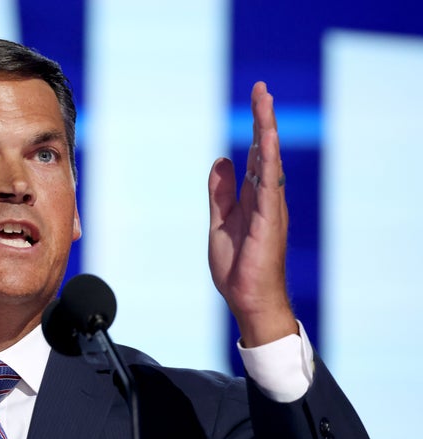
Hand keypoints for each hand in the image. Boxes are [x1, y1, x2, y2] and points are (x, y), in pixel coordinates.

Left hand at [208, 82, 296, 346]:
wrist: (247, 298)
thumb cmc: (237, 266)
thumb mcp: (220, 221)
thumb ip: (221, 192)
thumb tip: (222, 159)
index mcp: (253, 198)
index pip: (257, 155)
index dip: (256, 128)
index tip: (256, 100)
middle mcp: (265, 198)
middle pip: (266, 150)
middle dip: (262, 119)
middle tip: (261, 88)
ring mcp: (269, 207)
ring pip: (270, 160)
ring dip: (266, 129)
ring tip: (264, 101)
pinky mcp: (268, 220)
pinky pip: (269, 184)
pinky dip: (269, 160)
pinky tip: (267, 138)